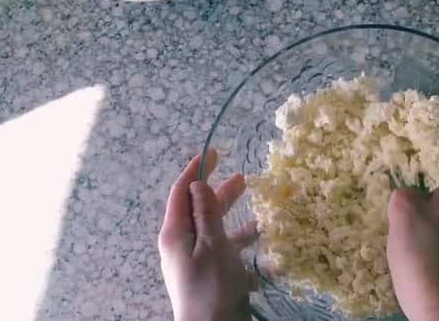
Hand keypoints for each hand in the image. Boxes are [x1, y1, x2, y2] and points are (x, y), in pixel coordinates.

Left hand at [158, 149, 257, 320]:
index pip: (181, 192)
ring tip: (257, 205)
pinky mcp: (210, 276)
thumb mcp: (212, 245)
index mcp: (176, 233)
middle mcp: (182, 244)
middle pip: (199, 209)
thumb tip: (198, 184)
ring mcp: (196, 261)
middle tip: (242, 176)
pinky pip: (225, 251)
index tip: (213, 151)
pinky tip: (262, 241)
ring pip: (215, 229)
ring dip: (234, 216)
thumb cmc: (211, 286)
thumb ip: (207, 214)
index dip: (196, 170)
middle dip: (219, 191)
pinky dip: (241, 242)